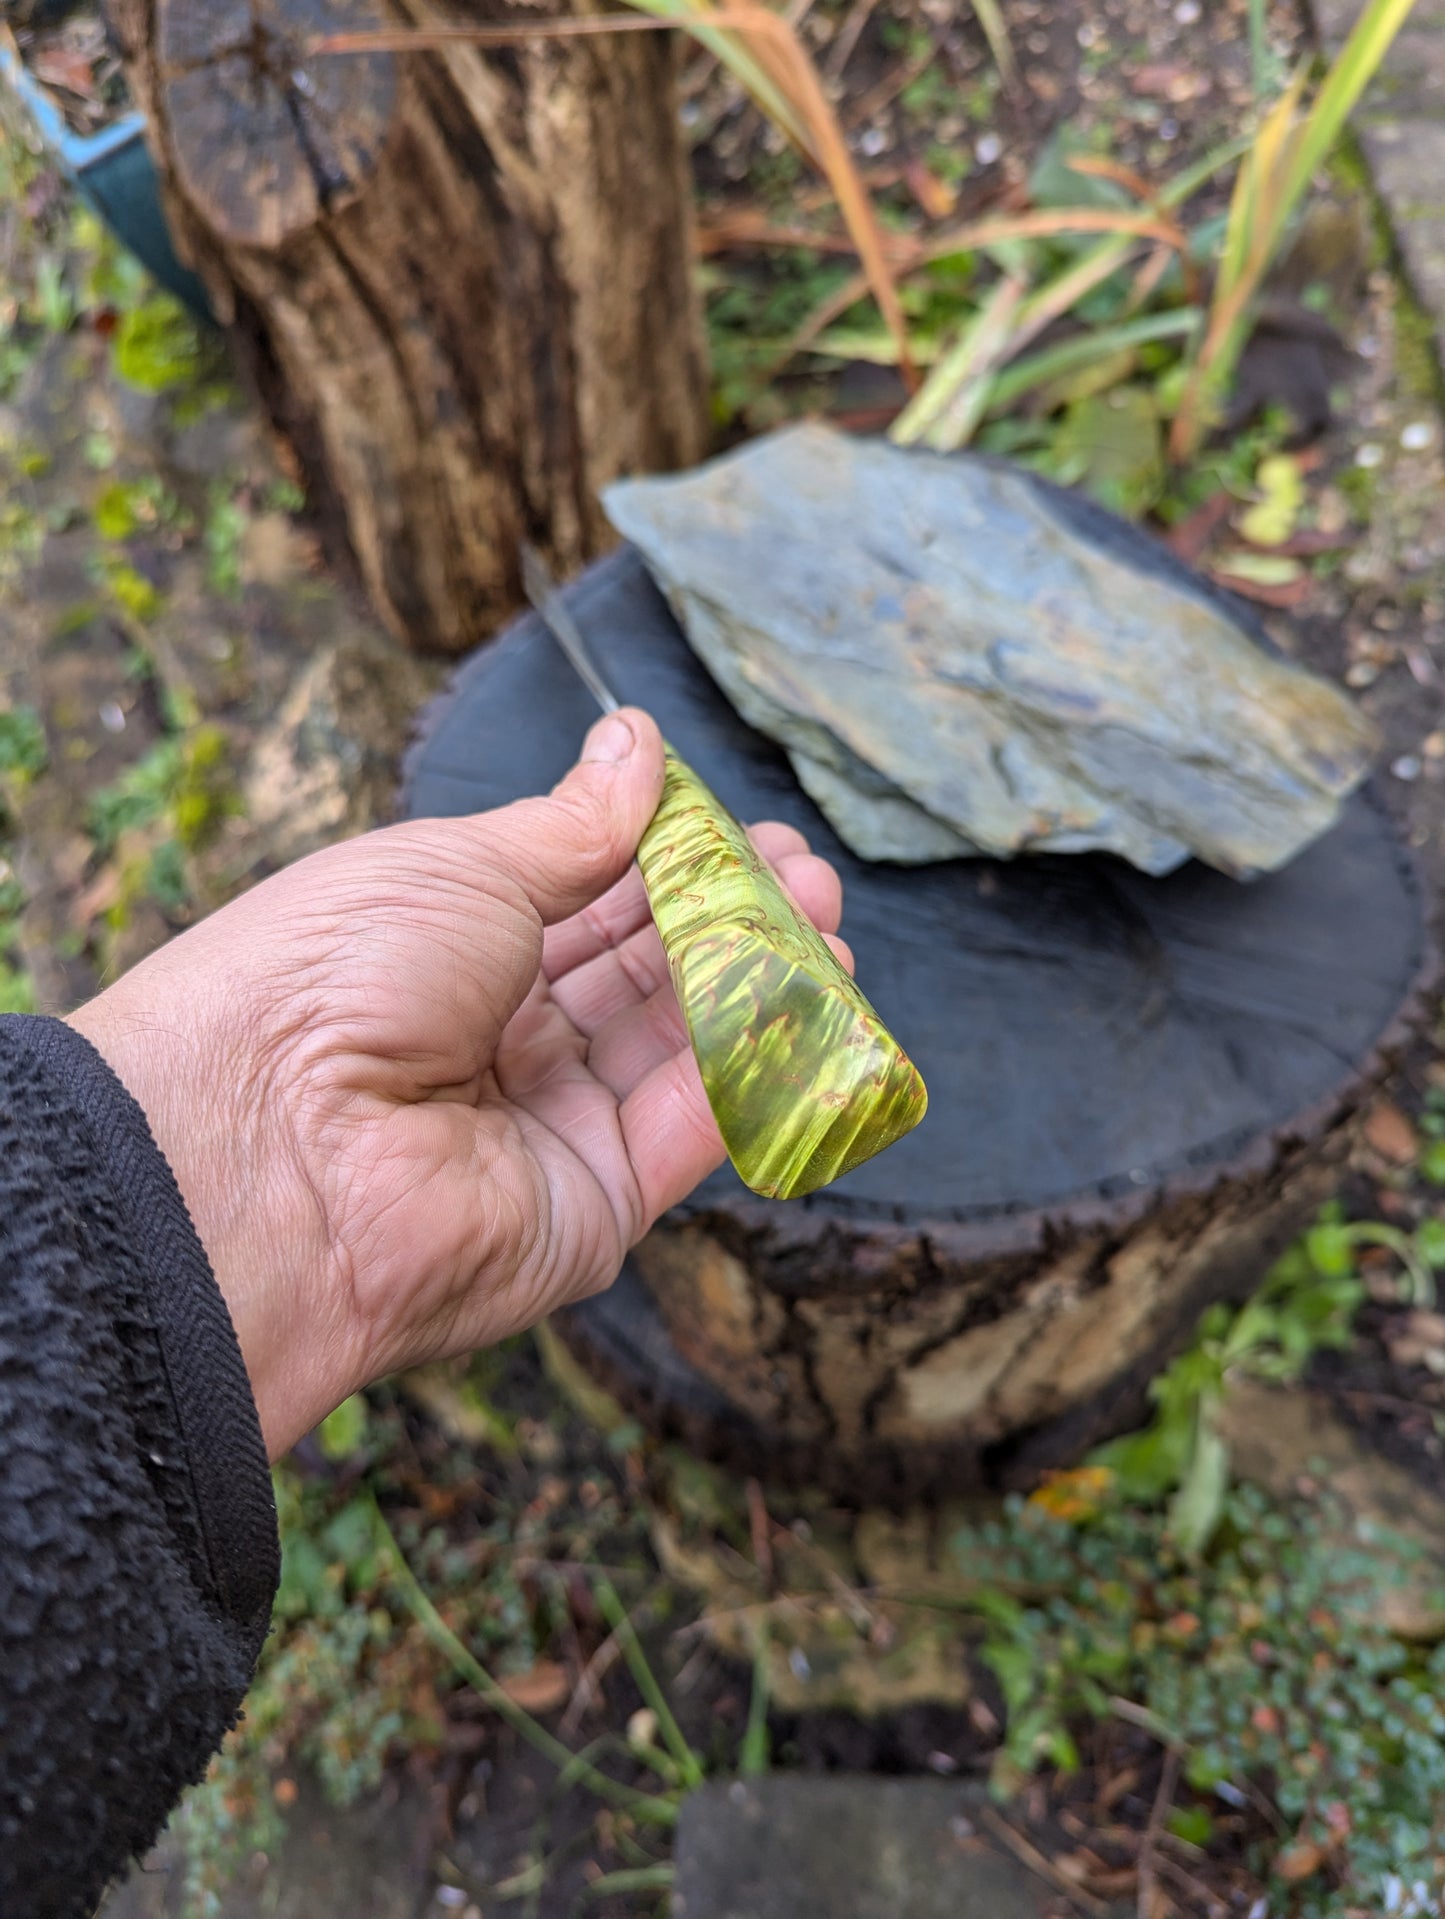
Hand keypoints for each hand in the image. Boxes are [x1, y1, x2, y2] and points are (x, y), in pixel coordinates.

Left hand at [69, 709, 845, 1457]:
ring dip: (763, 984)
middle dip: (733, 919)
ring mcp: (553, 1127)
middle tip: (807, 874)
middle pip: (647, 974)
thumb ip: (577, 824)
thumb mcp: (460, 866)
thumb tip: (641, 743)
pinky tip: (804, 997)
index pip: (591, 902)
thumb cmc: (332, 972)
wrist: (264, 1142)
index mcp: (455, 952)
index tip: (748, 828)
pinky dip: (757, 1064)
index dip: (674, 862)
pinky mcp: (596, 1207)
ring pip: (685, 1048)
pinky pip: (692, 1129)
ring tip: (824, 922)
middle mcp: (504, 1042)